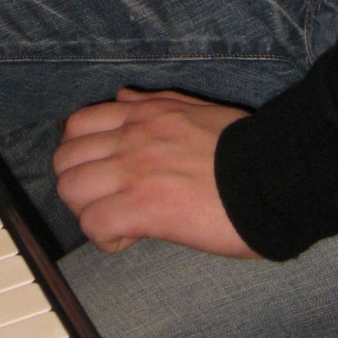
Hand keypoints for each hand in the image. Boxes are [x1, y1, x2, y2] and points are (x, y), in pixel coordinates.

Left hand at [53, 89, 256, 257]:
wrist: (272, 174)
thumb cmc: (243, 147)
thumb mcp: (196, 109)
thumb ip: (156, 104)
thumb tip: (124, 98)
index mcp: (145, 114)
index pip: (78, 125)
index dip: (82, 154)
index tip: (104, 173)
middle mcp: (132, 138)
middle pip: (65, 161)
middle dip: (79, 185)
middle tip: (106, 201)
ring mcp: (134, 172)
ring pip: (71, 191)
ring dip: (88, 211)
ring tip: (117, 221)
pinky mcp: (143, 208)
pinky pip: (93, 225)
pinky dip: (104, 238)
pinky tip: (130, 239)